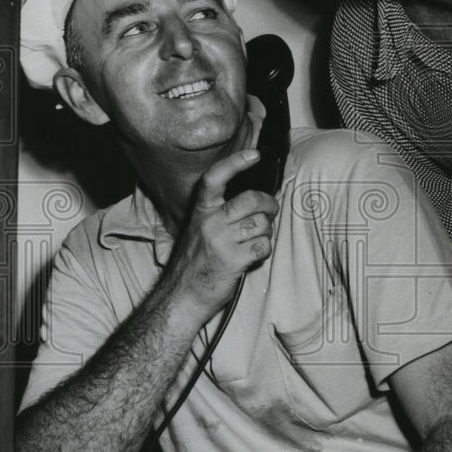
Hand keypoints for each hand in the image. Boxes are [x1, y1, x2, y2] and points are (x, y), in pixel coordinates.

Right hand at [166, 148, 278, 315]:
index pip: (215, 178)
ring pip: (261, 224)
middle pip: (251, 200)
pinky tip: (254, 255)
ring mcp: (221, 241)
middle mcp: (209, 222)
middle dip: (269, 204)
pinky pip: (263, 245)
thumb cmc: (195, 263)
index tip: (254, 154)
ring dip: (266, 232)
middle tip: (270, 211)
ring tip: (255, 240)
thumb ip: (219, 213)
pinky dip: (264, 250)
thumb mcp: (199, 230)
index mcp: (200, 211)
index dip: (236, 162)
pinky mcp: (233, 260)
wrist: (182, 296)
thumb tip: (254, 199)